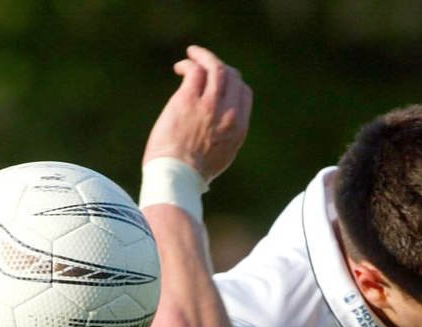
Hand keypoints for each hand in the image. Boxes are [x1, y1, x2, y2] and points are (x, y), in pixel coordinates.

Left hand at [142, 44, 251, 181]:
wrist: (177, 178)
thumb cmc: (191, 175)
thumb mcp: (219, 159)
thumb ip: (223, 139)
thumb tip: (215, 135)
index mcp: (239, 129)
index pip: (244, 94)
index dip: (232, 84)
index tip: (218, 84)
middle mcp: (229, 114)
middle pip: (233, 77)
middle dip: (220, 68)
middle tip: (205, 65)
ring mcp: (210, 105)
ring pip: (216, 68)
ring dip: (204, 56)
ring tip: (193, 53)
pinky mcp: (188, 100)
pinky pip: (195, 71)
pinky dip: (189, 63)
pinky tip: (180, 67)